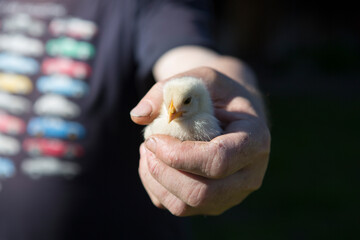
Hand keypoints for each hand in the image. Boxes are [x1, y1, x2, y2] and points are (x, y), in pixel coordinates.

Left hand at [131, 67, 269, 215]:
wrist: (232, 114)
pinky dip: (156, 187)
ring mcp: (232, 193)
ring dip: (156, 179)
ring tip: (148, 151)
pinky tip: (155, 162)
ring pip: (185, 205)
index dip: (179, 154)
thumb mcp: (200, 78)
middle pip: (201, 192)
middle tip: (147, 144)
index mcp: (255, 140)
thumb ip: (169, 90)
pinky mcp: (213, 203)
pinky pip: (177, 207)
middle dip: (163, 171)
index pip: (218, 161)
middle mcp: (249, 174)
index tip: (153, 138)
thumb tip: (137, 116)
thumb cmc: (217, 94)